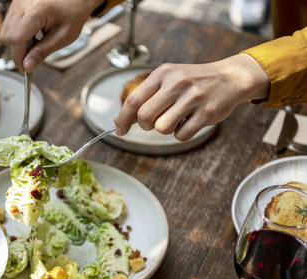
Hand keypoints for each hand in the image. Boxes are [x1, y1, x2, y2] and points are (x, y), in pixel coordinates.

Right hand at [0, 0, 100, 71]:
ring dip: (17, 41)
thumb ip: (42, 52)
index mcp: (36, 10)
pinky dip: (18, 32)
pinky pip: (9, 23)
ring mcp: (18, 0)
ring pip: (5, 30)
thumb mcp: (63, 36)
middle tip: (33, 54)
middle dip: (18, 50)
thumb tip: (27, 66)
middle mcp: (23, 2)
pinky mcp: (17, 1)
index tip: (25, 68)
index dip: (19, 58)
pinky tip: (32, 32)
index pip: (16, 39)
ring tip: (35, 40)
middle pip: (7, 36)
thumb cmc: (75, 11)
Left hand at [114, 54, 269, 140]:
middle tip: (155, 121)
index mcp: (163, 73)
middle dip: (145, 125)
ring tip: (175, 119)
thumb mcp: (168, 79)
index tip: (119, 129)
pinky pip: (181, 135)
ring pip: (161, 128)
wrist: (229, 77)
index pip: (134, 99)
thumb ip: (144, 97)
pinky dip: (181, 134)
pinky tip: (189, 122)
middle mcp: (177, 83)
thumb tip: (119, 121)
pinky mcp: (207, 113)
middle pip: (145, 117)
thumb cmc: (192, 82)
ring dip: (165, 129)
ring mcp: (193, 98)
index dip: (123, 118)